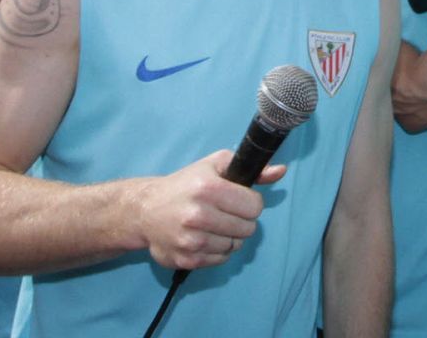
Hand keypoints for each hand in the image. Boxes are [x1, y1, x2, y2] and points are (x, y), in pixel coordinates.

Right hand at [136, 150, 284, 270]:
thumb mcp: (215, 166)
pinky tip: (206, 237)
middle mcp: (198, 215)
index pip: (254, 206)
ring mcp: (191, 240)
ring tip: (214, 225)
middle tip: (226, 213)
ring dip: (230, 237)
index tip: (239, 200)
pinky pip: (220, 259)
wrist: (146, 210)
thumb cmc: (185, 185)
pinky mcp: (186, 259)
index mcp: (208, 189)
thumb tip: (280, 171)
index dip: (250, 203)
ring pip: (235, 246)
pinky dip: (218, 251)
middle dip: (242, 220)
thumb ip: (252, 170)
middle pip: (248, 228)